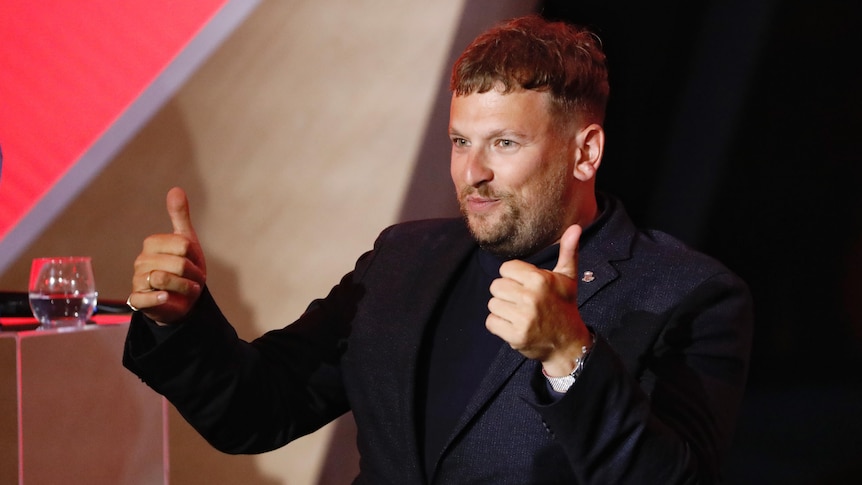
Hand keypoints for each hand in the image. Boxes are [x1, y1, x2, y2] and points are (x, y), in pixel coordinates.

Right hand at [127, 187, 206, 323]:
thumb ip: (180, 216)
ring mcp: (137, 280)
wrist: (184, 300)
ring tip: (185, 289)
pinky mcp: (137, 300)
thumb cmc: (185, 269)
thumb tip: (176, 189)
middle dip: (193, 274)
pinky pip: (145, 298)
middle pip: (178, 263)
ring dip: (185, 287)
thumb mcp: (186, 241)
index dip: (195, 256)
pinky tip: (165, 297)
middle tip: (192, 279)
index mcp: (152, 244)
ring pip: (165, 279)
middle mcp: (141, 260)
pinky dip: (159, 299)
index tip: (193, 261)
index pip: (183, 245)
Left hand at [486, 224, 590, 375]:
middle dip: (506, 294)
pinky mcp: (515, 335)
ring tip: (519, 314)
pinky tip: (514, 326)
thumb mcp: (568, 278)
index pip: (505, 269)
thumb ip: (568, 251)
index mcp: (540, 280)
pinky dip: (499, 326)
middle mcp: (531, 297)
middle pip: (496, 286)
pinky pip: (491, 322)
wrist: (568, 343)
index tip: (526, 287)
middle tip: (522, 303)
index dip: (513, 277)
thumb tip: (575, 227)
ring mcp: (523, 317)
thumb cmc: (565, 306)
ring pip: (492, 304)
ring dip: (503, 310)